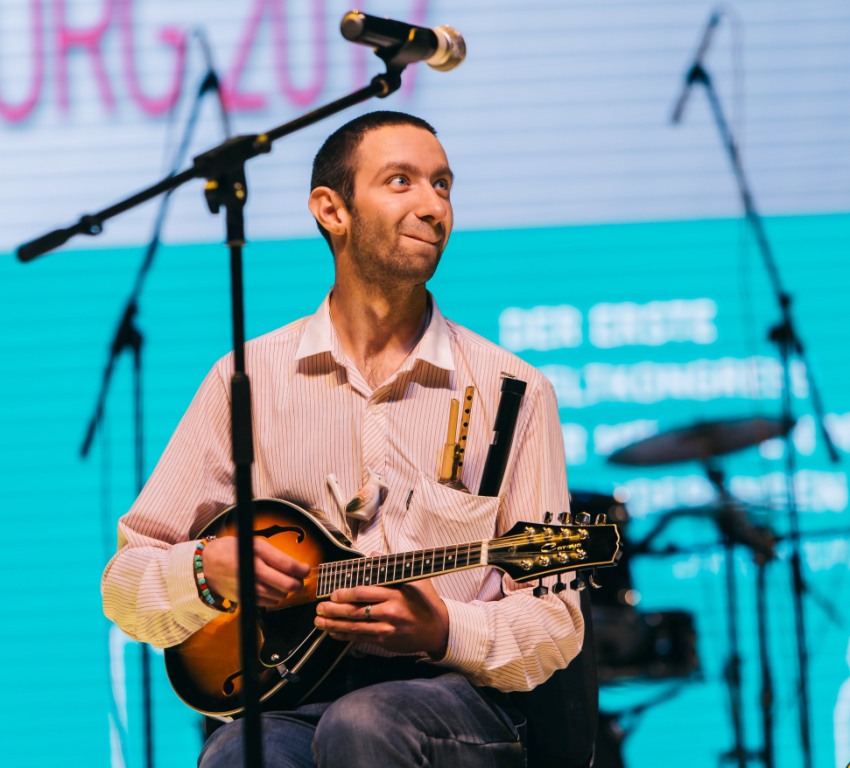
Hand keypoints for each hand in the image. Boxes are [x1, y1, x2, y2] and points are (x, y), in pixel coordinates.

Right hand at [201, 536, 309, 607]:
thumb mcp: (253, 543)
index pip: (287, 565)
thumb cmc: (231, 550)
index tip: (306, 569)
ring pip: (280, 595)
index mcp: (257, 553)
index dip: (302, 569)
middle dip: (298, 583)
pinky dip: (275, 597)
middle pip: (287, 584)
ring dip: (286, 591)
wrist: (205, 566)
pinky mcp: (245, 598)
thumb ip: (274, 554)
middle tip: (300, 579)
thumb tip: (295, 566)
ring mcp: (249, 587)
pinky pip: (269, 602)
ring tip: (284, 582)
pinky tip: (273, 589)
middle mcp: (254, 571)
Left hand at [314, 580, 448, 657]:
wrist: (438, 629)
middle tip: (319, 608)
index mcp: (395, 594)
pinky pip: (360, 638)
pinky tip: (333, 634)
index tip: (332, 593)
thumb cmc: (425, 602)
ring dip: (334, 625)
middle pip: (355, 611)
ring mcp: (387, 628)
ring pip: (354, 627)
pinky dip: (345, 636)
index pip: (364, 592)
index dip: (345, 594)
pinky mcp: (386, 641)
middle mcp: (389, 612)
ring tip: (320, 622)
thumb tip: (373, 555)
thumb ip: (391, 568)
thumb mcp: (414, 579)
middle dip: (333, 610)